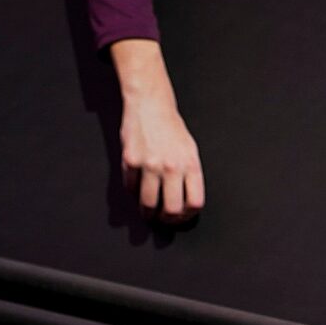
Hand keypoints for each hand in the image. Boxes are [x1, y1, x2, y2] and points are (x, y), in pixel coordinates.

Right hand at [108, 39, 203, 224]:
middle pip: (171, 209)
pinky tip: (137, 190)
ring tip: (148, 212)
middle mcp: (172, 166)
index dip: (187, 215)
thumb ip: (189, 176)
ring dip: (147, 213)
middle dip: (167, 219)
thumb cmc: (172, 129)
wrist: (151, 104)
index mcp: (191, 164)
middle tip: (162, 218)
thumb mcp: (190, 151)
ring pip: (148, 204)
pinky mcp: (130, 160)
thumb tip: (185, 203)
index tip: (181, 216)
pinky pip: (131, 188)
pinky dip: (133, 193)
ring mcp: (150, 164)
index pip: (194, 203)